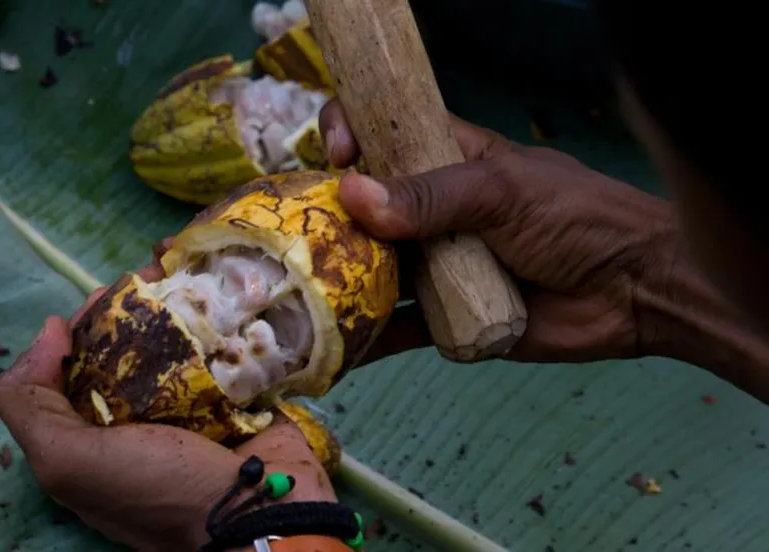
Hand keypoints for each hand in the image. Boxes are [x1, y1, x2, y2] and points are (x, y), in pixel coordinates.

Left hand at [0, 274, 336, 551]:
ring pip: (178, 337)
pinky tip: (224, 284)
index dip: (82, 327)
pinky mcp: (240, 392)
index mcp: (95, 431)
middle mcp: (141, 415)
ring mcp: (195, 403)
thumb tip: (51, 329)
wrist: (257, 515)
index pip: (77, 365)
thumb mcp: (68, 462)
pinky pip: (227, 345)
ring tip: (187, 266)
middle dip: (134, 303)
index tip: (103, 300)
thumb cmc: (158, 489)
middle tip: (151, 273)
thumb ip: (30, 402)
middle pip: (129, 343)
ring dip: (180, 299)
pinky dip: (225, 315)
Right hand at [318, 98, 677, 362]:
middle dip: (327, 217)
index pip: (384, 132)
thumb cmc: (577, 219)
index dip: (351, 133)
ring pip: (371, 269)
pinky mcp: (445, 316)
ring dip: (338, 280)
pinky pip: (396, 326)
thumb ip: (431, 194)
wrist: (637, 294)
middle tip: (298, 238)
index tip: (336, 157)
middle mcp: (432, 210)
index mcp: (448, 158)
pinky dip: (367, 338)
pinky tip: (337, 348)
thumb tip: (351, 193)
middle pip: (363, 206)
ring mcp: (436, 264)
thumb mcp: (503, 191)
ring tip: (302, 295)